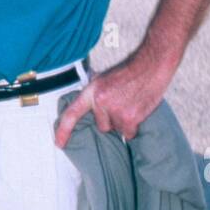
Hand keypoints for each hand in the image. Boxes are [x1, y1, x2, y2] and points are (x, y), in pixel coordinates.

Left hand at [54, 51, 174, 147]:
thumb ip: (95, 93)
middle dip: (110, 119)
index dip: (63, 130)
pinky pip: (128, 133)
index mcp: (92, 91)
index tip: (59, 143)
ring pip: (116, 129)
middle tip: (121, 105)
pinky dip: (133, 127)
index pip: (72, 113)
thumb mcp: (104, 78)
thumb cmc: (129, 72)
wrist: (150, 67)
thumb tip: (88, 105)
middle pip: (101, 125)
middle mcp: (101, 102)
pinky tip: (137, 111)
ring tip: (130, 105)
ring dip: (123, 122)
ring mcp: (115, 111)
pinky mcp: (130, 119)